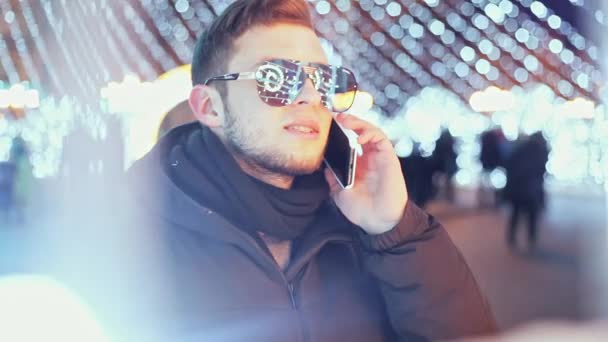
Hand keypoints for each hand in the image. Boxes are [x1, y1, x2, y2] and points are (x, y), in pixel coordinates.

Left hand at [324, 113, 407, 234]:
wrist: (377, 221)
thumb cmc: (360, 209)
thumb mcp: (339, 193)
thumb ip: (332, 178)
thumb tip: (324, 165)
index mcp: (356, 165)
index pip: (348, 141)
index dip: (339, 132)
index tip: (325, 125)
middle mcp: (368, 158)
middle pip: (358, 132)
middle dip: (347, 122)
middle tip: (332, 117)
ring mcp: (378, 156)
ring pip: (369, 131)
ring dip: (357, 122)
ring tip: (343, 120)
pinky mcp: (388, 157)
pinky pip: (380, 138)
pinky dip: (369, 133)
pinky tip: (358, 137)